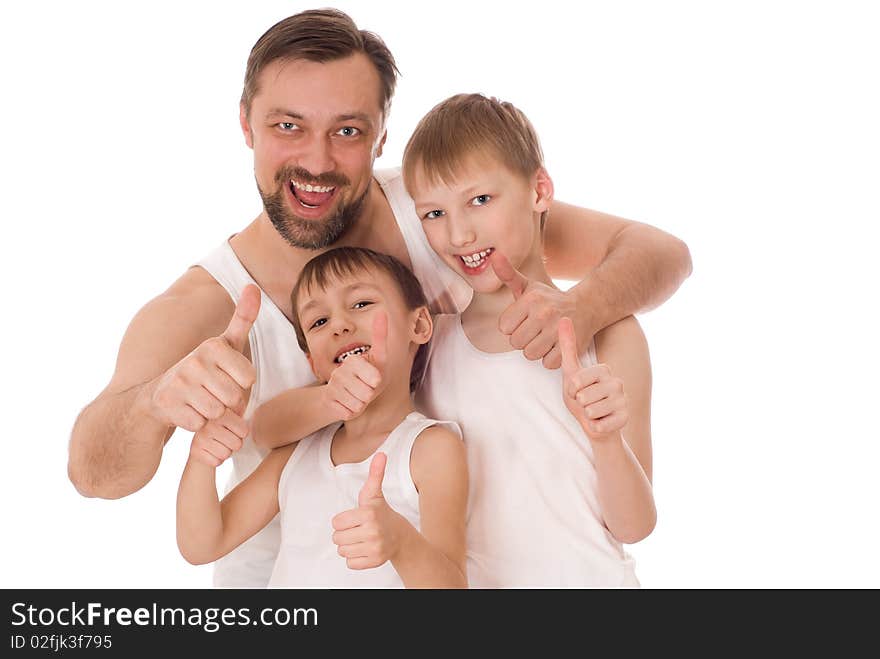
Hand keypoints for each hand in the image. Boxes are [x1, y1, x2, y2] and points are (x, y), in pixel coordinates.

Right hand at [147, 284, 259, 431]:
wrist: (159, 395)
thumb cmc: (203, 369)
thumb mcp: (225, 343)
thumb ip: (243, 317)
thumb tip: (253, 286)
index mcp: (212, 345)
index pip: (249, 378)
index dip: (240, 384)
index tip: (226, 377)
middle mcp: (194, 360)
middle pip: (234, 398)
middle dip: (227, 402)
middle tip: (212, 393)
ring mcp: (179, 383)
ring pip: (218, 413)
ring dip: (213, 414)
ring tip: (201, 401)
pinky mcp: (168, 405)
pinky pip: (200, 425)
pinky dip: (197, 423)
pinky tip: (187, 411)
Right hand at [188, 407, 249, 466]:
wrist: (202, 436)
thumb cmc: (224, 424)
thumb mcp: (235, 412)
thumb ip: (244, 410)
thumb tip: (250, 409)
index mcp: (221, 411)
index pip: (244, 432)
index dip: (242, 433)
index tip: (235, 428)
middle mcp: (208, 423)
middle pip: (237, 444)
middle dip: (235, 444)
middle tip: (227, 438)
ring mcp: (200, 437)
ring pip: (226, 454)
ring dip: (226, 452)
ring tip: (219, 443)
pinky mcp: (194, 451)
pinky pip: (216, 462)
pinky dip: (217, 459)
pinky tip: (212, 450)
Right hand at [322, 312, 387, 420]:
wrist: (346, 395)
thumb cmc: (368, 376)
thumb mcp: (379, 358)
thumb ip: (380, 336)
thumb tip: (381, 311)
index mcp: (353, 360)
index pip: (374, 379)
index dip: (377, 382)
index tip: (373, 378)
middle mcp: (339, 372)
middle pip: (367, 394)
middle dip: (369, 395)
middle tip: (365, 389)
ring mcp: (332, 387)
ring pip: (358, 404)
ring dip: (361, 403)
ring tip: (357, 396)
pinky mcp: (328, 402)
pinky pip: (349, 413)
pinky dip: (352, 412)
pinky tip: (348, 404)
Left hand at [331, 452, 403, 569]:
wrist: (400, 537)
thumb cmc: (381, 513)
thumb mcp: (374, 494)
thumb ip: (375, 474)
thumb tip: (381, 453)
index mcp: (368, 514)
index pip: (336, 523)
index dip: (343, 521)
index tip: (355, 518)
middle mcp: (372, 531)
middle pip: (337, 538)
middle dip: (345, 534)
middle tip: (358, 529)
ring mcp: (375, 548)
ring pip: (342, 551)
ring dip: (349, 546)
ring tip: (362, 539)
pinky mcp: (375, 561)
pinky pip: (350, 563)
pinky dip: (355, 558)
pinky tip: (365, 549)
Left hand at [491, 251, 579, 368]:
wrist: (586, 307)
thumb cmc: (550, 300)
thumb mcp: (528, 287)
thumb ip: (507, 274)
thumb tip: (494, 256)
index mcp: (530, 299)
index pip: (504, 327)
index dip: (513, 326)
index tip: (524, 319)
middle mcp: (544, 313)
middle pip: (516, 343)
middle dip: (524, 339)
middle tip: (536, 329)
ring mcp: (557, 330)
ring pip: (530, 354)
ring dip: (536, 350)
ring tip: (545, 337)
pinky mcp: (569, 344)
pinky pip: (547, 363)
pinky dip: (550, 358)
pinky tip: (555, 345)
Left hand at [559, 317, 627, 440]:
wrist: (594, 423)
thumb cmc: (580, 397)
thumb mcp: (569, 371)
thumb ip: (567, 346)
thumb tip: (564, 317)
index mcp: (603, 369)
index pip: (577, 380)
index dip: (571, 389)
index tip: (576, 390)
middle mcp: (617, 382)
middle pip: (584, 396)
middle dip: (578, 404)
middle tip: (585, 403)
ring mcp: (623, 400)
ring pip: (591, 411)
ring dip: (587, 416)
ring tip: (592, 412)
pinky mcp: (625, 418)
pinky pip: (600, 425)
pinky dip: (595, 427)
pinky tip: (600, 422)